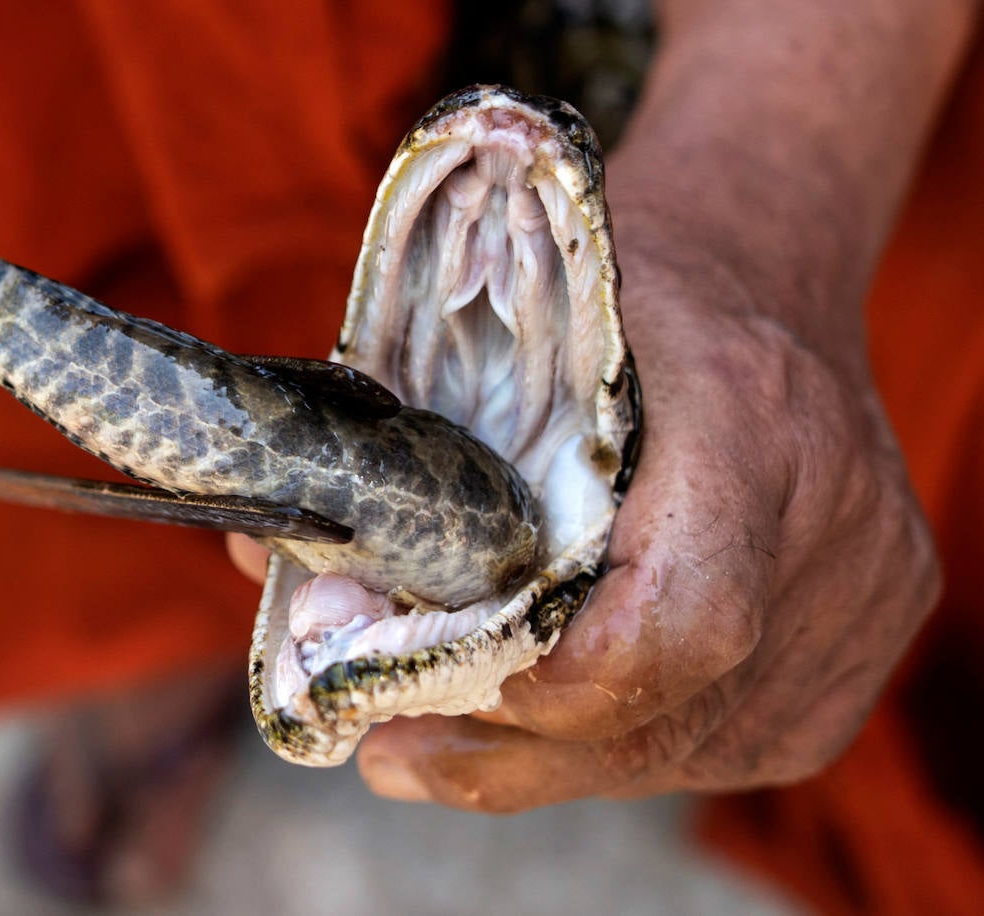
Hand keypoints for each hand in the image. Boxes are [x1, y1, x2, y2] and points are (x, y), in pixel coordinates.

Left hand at [351, 206, 940, 809]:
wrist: (761, 278)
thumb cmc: (622, 296)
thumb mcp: (504, 322)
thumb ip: (394, 444)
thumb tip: (262, 561)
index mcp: (748, 417)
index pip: (677, 620)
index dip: (545, 686)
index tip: (412, 695)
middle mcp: (832, 521)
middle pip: (664, 713)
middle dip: (507, 746)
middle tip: (388, 747)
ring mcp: (862, 598)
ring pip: (687, 746)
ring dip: (551, 751)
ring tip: (443, 733)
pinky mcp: (865, 646)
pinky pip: (723, 739)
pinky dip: (621, 739)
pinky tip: (547, 711)